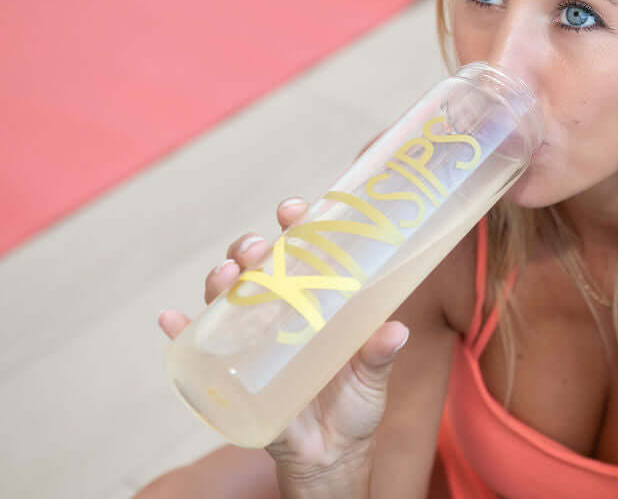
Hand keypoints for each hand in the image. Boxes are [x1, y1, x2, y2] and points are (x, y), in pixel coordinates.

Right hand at [158, 196, 409, 497]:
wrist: (331, 458)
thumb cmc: (354, 406)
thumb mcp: (372, 377)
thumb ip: (381, 354)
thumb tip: (396, 330)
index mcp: (316, 301)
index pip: (301, 252)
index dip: (294, 225)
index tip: (294, 210)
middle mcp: (280, 312)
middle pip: (257, 267)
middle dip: (251, 248)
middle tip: (258, 248)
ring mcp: (252, 340)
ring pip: (227, 298)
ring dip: (220, 279)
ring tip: (227, 275)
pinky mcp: (230, 373)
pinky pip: (197, 348)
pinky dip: (179, 331)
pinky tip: (170, 318)